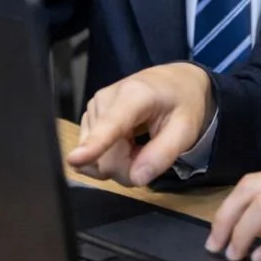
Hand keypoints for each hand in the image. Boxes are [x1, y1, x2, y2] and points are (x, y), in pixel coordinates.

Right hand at [68, 63, 213, 186]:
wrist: (173, 82)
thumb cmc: (183, 103)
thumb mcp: (186, 129)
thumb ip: (163, 154)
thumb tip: (137, 179)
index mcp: (134, 95)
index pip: (112, 124)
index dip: (94, 145)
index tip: (74, 160)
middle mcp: (105, 99)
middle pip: (104, 156)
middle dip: (128, 168)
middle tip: (151, 155)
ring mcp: (92, 109)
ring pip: (97, 160)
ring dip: (121, 163)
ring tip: (140, 146)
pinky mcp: (88, 118)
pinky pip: (93, 155)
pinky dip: (112, 158)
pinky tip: (127, 144)